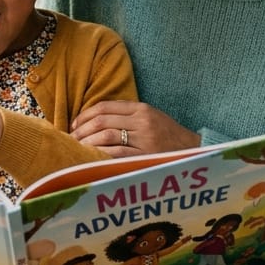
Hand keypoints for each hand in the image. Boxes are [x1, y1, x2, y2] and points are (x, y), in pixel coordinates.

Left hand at [70, 100, 200, 156]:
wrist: (193, 150)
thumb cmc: (168, 135)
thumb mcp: (150, 117)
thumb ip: (127, 115)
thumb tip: (95, 119)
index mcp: (141, 109)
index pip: (104, 107)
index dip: (84, 115)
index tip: (74, 124)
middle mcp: (142, 121)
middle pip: (101, 121)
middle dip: (81, 130)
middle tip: (71, 139)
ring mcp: (144, 139)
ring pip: (106, 137)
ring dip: (87, 143)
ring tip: (78, 148)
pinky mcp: (145, 156)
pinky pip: (116, 154)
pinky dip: (100, 155)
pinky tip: (91, 158)